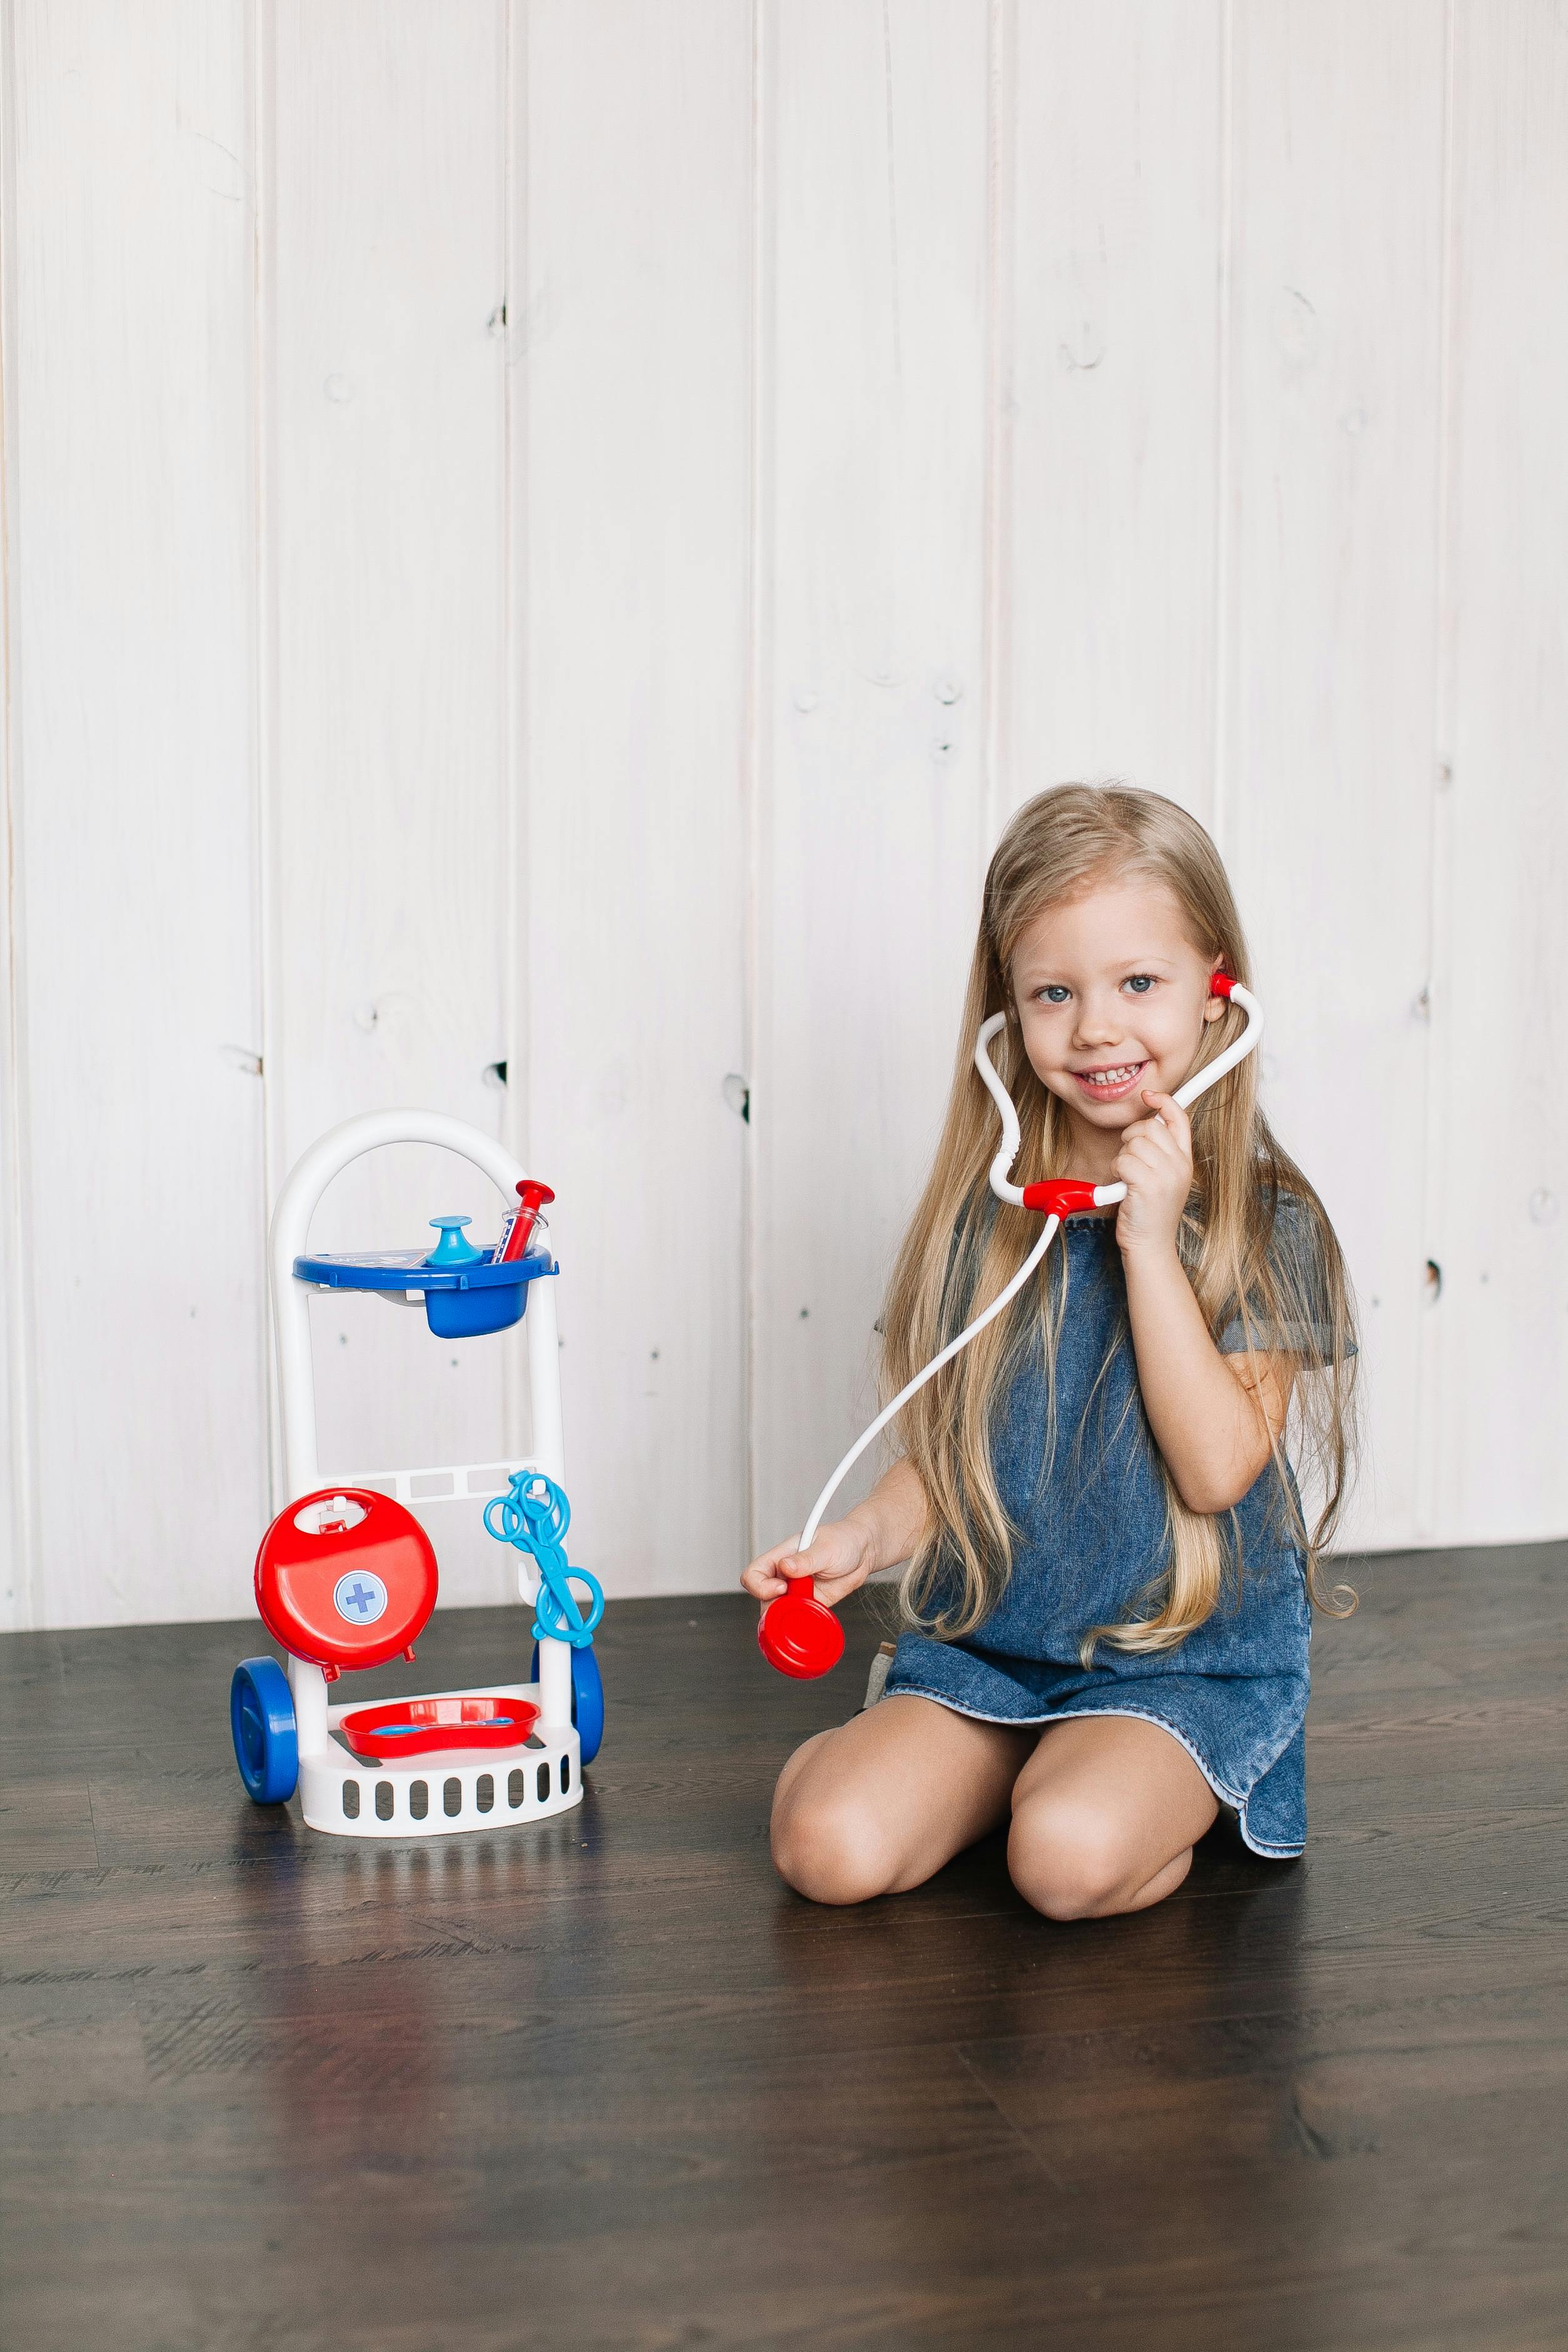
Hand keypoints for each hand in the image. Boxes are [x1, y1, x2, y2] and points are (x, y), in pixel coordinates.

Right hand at [740, 1515, 876, 1610]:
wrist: (864, 1552)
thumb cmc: (843, 1540)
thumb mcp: (826, 1548)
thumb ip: (806, 1559)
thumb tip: (785, 1567)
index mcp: (781, 1557)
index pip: (754, 1574)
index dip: (761, 1585)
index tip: (782, 1587)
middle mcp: (785, 1576)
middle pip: (763, 1599)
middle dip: (773, 1608)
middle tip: (796, 1605)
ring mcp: (797, 1591)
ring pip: (779, 1613)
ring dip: (789, 1617)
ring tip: (808, 1609)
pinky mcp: (811, 1604)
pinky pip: (800, 1619)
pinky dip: (804, 1623)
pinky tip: (815, 1619)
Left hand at [1113, 1089, 1192, 1256]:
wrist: (1150, 1245)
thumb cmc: (1149, 1213)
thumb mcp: (1164, 1179)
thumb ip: (1160, 1153)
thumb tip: (1146, 1125)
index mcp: (1185, 1160)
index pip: (1179, 1119)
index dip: (1164, 1102)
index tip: (1149, 1096)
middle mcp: (1180, 1165)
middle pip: (1149, 1127)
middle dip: (1131, 1138)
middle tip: (1130, 1161)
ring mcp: (1167, 1175)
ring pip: (1134, 1142)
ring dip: (1122, 1157)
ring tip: (1128, 1179)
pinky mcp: (1149, 1185)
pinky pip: (1123, 1160)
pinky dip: (1116, 1171)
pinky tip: (1124, 1187)